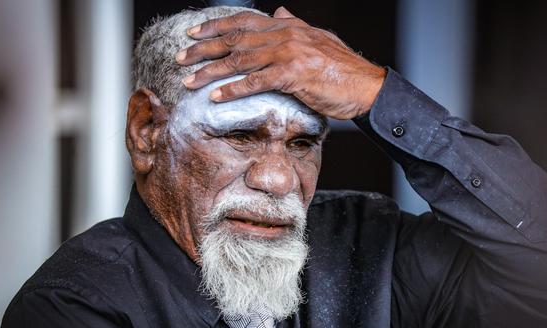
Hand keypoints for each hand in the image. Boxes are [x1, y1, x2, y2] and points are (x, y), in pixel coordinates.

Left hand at [176, 6, 386, 119]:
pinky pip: (255, 82)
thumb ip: (294, 25)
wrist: (365, 86)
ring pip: (239, 60)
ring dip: (210, 71)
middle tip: (180, 58)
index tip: (193, 32)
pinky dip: (233, 89)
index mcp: (288, 26)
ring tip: (188, 80)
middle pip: (234, 39)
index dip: (215, 26)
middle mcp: (284, 34)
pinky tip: (216, 96)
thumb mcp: (317, 38)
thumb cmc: (342, 68)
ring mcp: (288, 53)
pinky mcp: (293, 75)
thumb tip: (279, 12)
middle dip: (203, 48)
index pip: (243, 22)